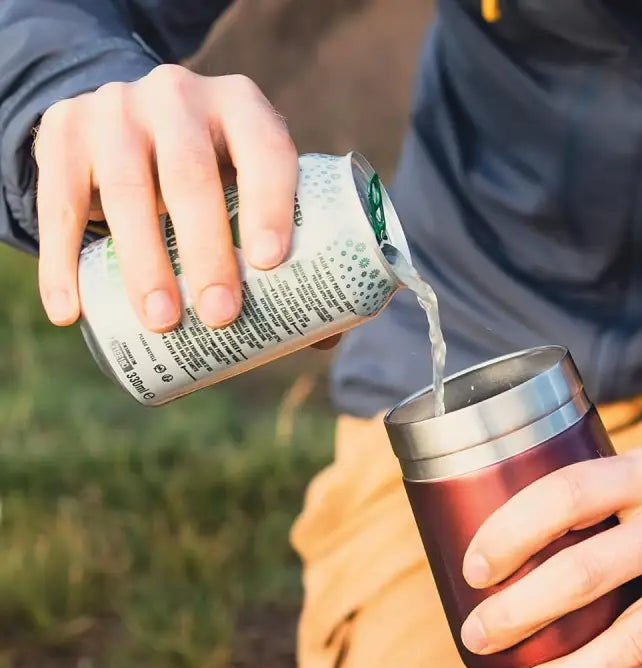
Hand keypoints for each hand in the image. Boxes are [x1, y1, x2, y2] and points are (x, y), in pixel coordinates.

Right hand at [32, 65, 326, 339]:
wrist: (128, 123)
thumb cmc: (216, 174)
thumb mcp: (250, 185)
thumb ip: (289, 247)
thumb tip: (322, 337)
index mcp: (243, 109)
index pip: (265, 150)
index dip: (271, 203)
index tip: (270, 262)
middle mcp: (179, 96)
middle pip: (191, 174)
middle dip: (207, 249)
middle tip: (220, 315)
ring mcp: (116, 110)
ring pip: (127, 189)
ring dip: (143, 262)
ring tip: (162, 321)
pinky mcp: (63, 133)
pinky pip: (58, 202)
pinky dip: (61, 263)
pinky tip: (70, 312)